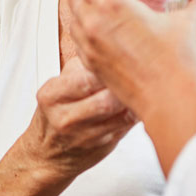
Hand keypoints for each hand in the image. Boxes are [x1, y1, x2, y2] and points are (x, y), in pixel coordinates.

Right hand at [18, 56, 136, 182]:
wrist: (46, 154)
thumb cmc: (58, 111)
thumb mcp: (60, 84)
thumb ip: (82, 65)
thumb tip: (111, 41)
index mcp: (52, 95)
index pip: (86, 78)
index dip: (110, 67)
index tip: (127, 57)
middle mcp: (65, 117)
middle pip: (106, 100)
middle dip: (127, 85)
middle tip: (145, 72)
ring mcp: (84, 135)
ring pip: (120, 115)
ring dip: (136, 99)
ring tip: (148, 85)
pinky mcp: (102, 146)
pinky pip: (126, 126)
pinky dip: (138, 112)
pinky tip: (145, 101)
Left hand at [66, 0, 195, 120]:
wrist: (170, 100)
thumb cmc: (176, 62)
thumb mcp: (188, 23)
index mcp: (113, 4)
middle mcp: (94, 24)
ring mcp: (90, 48)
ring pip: (72, 20)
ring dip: (83, 12)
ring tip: (103, 12)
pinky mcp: (91, 67)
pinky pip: (79, 43)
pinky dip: (87, 35)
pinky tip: (107, 37)